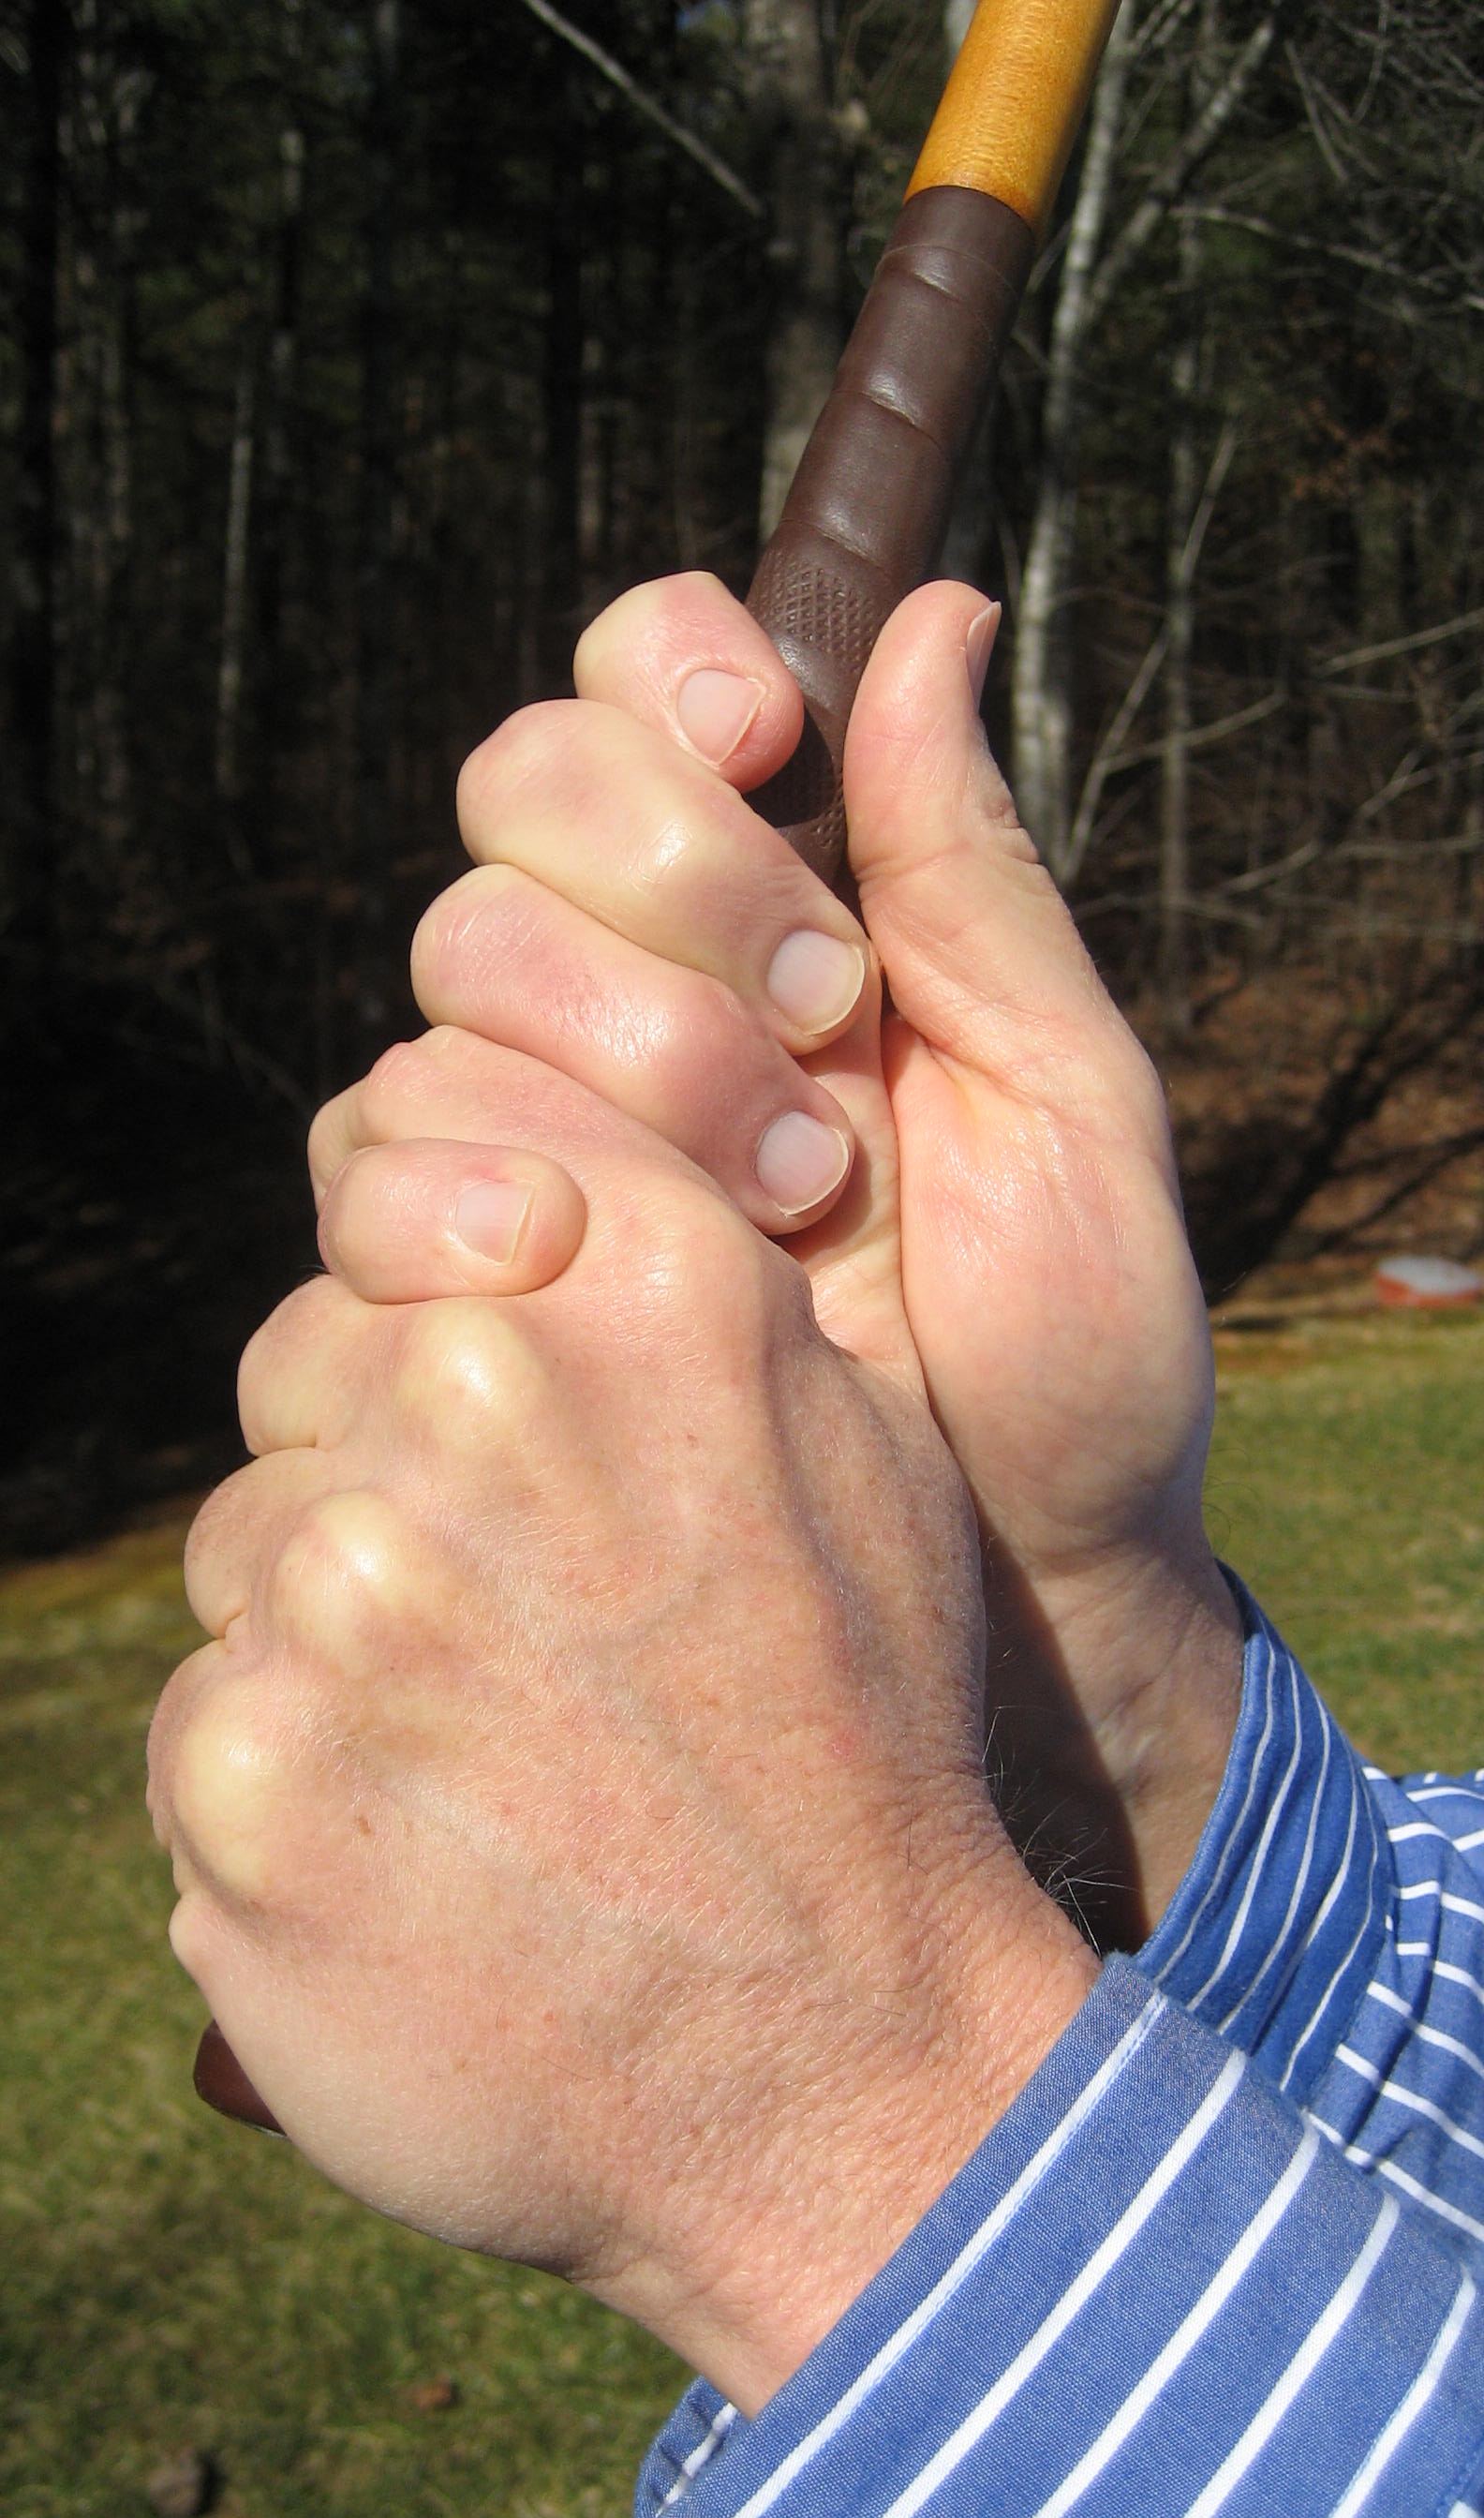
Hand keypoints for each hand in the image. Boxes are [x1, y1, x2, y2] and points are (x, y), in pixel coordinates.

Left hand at [149, 1053, 1094, 2414]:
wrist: (847, 2072)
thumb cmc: (859, 1749)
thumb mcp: (862, 1454)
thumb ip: (699, 1283)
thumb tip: (536, 1188)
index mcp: (647, 1290)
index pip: (413, 1150)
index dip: (438, 1268)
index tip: (494, 1375)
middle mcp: (483, 1401)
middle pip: (308, 1355)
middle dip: (382, 1461)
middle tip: (524, 1624)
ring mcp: (350, 1588)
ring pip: (246, 1541)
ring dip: (332, 1634)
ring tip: (494, 1757)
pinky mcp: (241, 1771)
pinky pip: (202, 1713)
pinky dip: (287, 1784)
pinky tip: (425, 1853)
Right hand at [322, 576, 1241, 1942]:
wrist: (1015, 1601)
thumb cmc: (1080, 1359)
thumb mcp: (1072, 1104)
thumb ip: (976, 876)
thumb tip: (938, 616)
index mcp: (796, 919)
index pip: (648, 695)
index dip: (667, 677)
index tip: (764, 743)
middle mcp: (649, 997)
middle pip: (518, 804)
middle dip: (661, 888)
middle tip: (818, 1026)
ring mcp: (551, 1131)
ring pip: (448, 978)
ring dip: (611, 1060)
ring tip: (790, 1201)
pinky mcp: (474, 1272)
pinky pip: (374, 1160)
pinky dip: (459, 1184)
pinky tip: (579, 1257)